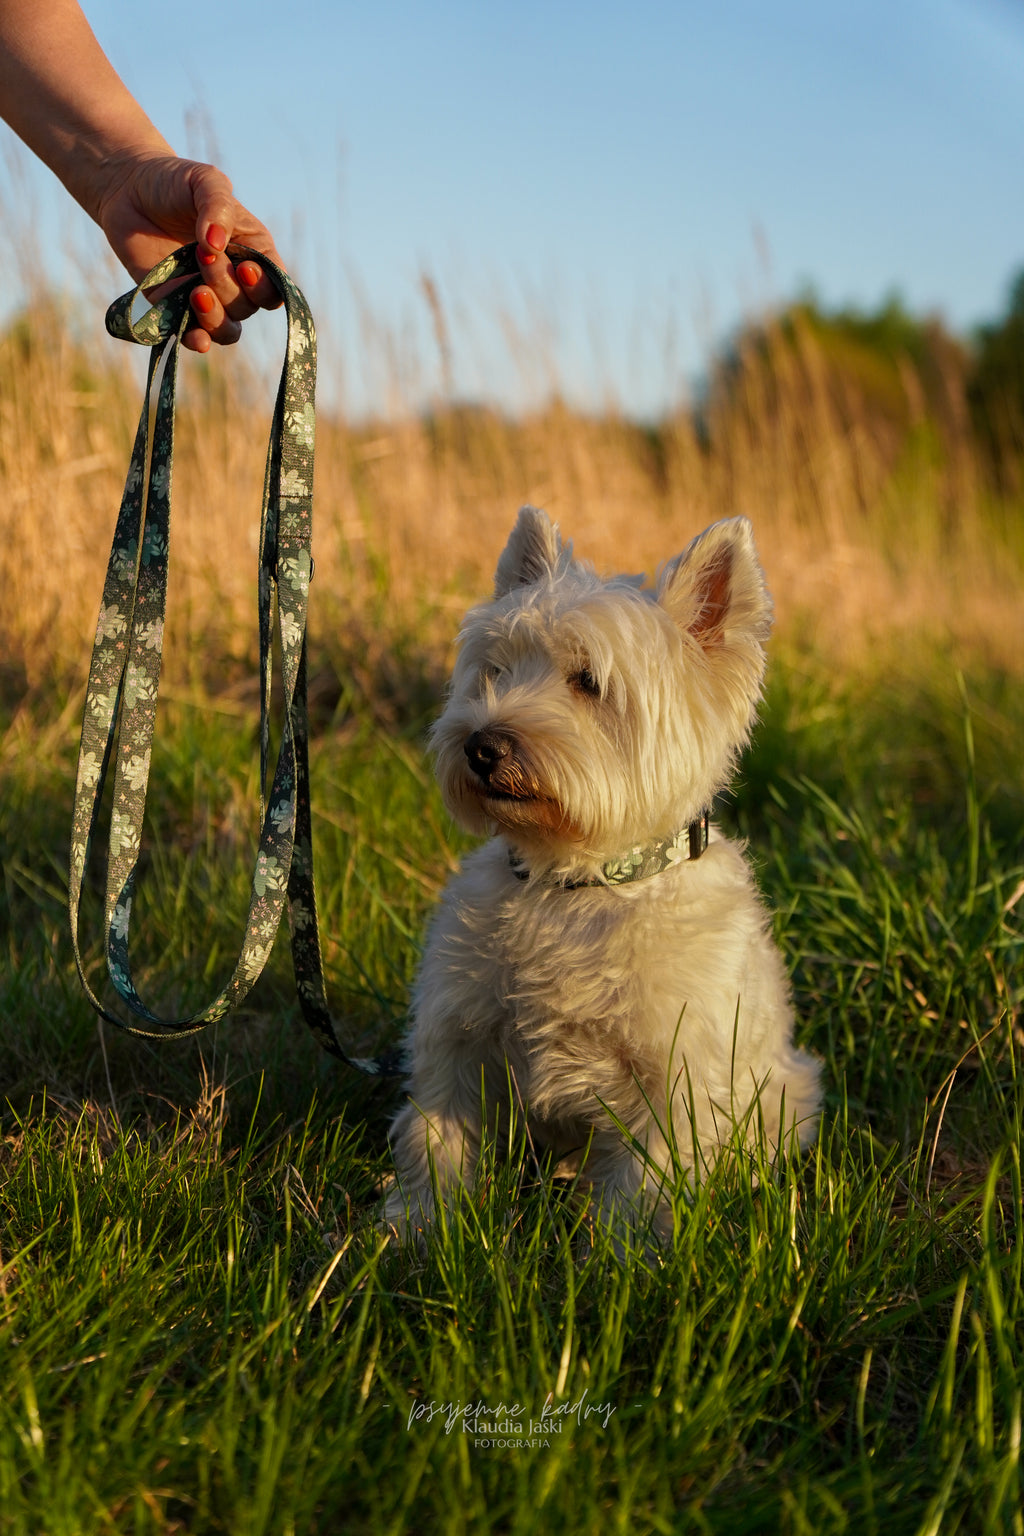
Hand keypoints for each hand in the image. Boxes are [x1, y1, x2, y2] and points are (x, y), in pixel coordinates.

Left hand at [96, 152, 283, 352]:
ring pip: (228, 329)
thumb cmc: (173, 182)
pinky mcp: (175, 310)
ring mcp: (207, 299)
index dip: (265, 286)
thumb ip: (217, 205)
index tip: (243, 267)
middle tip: (202, 255)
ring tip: (195, 291)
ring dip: (216, 318)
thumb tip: (216, 243)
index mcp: (252, 253)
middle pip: (248, 306)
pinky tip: (193, 336)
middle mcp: (234, 282)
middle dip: (228, 287)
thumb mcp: (204, 181)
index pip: (274, 285)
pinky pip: (194, 337)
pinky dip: (197, 341)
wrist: (128, 189)